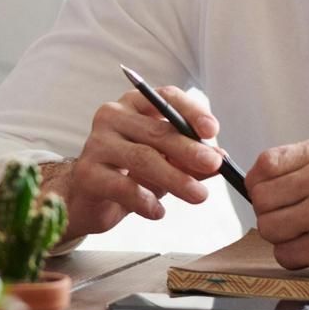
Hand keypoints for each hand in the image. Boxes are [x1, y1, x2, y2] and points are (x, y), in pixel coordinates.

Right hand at [57, 86, 224, 238]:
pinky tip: (159, 212)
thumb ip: (190, 160)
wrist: (87, 198)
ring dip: (175, 178)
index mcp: (134, 105)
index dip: (191, 111)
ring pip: (143, 158)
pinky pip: (122, 186)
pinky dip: (145, 201)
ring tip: (198, 195)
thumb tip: (221, 159)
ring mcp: (96, 143)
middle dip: (190, 150)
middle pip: (157, 131)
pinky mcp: (87, 173)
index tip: (212, 131)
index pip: (165, 97)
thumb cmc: (129, 173)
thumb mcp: (165, 163)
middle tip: (214, 165)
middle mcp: (112, 116)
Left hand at [245, 139, 308, 279]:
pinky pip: (284, 254)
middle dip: (269, 213)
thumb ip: (304, 168)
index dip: (258, 183)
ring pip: (267, 227)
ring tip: (304, 235)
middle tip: (289, 219)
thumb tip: (258, 180)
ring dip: (280, 237)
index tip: (266, 194)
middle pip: (261, 198)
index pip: (266, 163)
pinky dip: (294, 258)